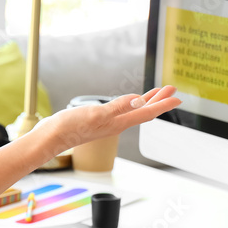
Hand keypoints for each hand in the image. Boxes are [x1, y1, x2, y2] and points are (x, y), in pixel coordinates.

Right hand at [33, 86, 181, 155]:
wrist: (50, 138)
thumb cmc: (70, 127)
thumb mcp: (96, 114)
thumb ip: (117, 107)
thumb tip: (139, 99)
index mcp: (118, 122)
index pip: (146, 112)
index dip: (163, 104)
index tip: (177, 97)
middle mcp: (116, 123)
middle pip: (143, 111)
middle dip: (158, 100)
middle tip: (171, 89)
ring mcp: (106, 123)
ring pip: (133, 111)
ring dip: (146, 102)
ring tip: (156, 94)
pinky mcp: (97, 120)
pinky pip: (121, 111)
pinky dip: (130, 104)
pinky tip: (128, 102)